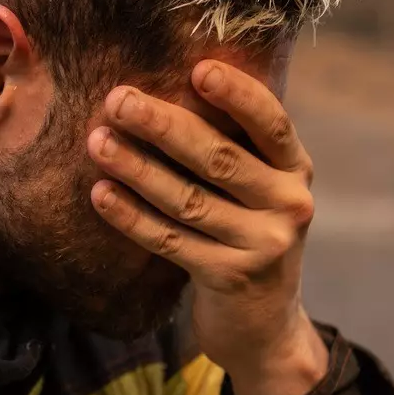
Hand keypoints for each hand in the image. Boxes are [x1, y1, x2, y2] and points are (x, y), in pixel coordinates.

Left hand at [88, 59, 329, 394]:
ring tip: (97, 142)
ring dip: (137, 168)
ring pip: (189, 200)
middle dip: (164, 125)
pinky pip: (170, 241)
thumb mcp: (260, 190)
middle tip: (118, 100)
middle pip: (220, 159)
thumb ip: (235, 146)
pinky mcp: (230, 278)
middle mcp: (288, 205)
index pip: (271, 124)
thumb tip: (168, 86)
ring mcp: (262, 245)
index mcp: (296, 170)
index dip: (237, 94)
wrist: (264, 325)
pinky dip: (131, 217)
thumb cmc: (248, 234)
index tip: (197, 69)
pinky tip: (100, 194)